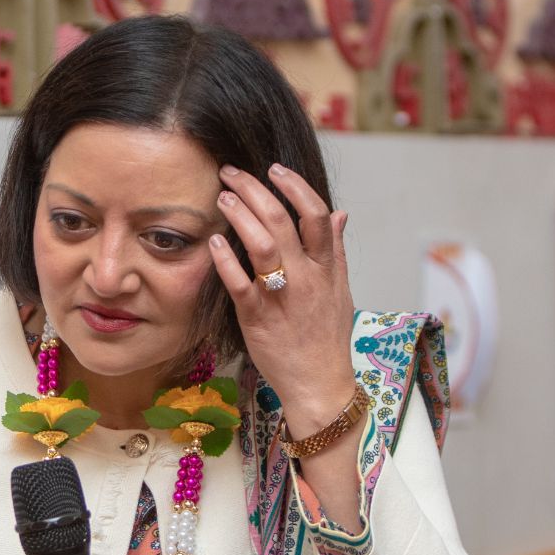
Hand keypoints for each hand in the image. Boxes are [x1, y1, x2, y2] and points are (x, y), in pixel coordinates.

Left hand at [209, 163, 355, 430]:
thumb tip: (340, 214)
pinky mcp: (258, 318)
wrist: (320, 385)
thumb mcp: (341, 290)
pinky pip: (240, 283)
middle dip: (254, 190)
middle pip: (283, 220)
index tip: (274, 169)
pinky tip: (214, 240)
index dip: (295, 186)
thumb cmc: (327, 336)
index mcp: (327, 268)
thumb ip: (337, 250)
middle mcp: (307, 277)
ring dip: (239, 215)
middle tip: (231, 173)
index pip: (317, 214)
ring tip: (222, 197)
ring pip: (263, 245)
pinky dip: (226, 259)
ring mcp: (282, 297)